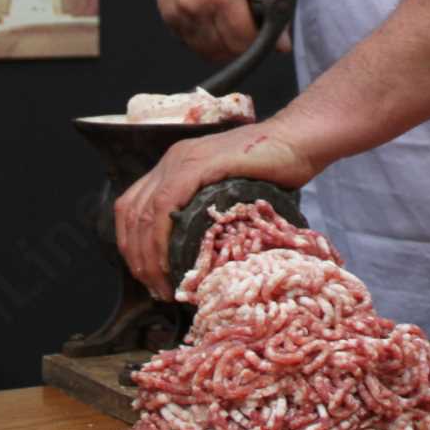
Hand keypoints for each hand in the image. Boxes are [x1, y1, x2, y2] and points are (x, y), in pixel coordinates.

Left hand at [114, 124, 316, 301]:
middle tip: (154, 287)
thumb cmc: (275, 169)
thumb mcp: (232, 194)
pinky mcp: (200, 164)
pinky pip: (165, 204)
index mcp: (175, 165)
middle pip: (131, 212)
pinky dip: (160, 237)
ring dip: (146, 253)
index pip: (133, 206)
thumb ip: (213, 214)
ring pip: (143, 211)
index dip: (132, 244)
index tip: (147, 275)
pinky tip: (169, 260)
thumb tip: (204, 255)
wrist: (298, 141)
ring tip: (162, 283)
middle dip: (136, 256)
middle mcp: (172, 160)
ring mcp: (184, 160)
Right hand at [154, 0, 290, 63]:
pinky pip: (190, 42)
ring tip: (228, 21)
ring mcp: (178, 13)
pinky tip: (210, 17)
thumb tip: (283, 47)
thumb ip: (275, 12)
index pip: (243, 43)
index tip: (260, 31)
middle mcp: (196, 8)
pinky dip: (204, 39)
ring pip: (206, 52)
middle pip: (225, 51)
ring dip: (221, 45)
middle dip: (240, 44)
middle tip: (245, 24)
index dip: (257, 42)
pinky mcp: (167, 15)